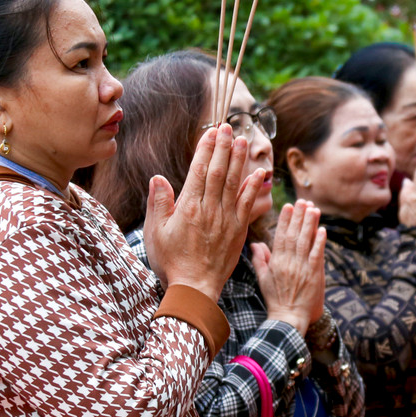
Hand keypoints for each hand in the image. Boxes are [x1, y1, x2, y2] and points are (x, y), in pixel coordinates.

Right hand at [143, 124, 264, 300]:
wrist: (195, 289)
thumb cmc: (171, 261)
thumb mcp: (156, 233)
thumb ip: (159, 203)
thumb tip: (158, 178)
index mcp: (189, 207)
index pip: (199, 170)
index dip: (207, 149)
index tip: (212, 132)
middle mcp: (210, 210)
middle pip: (219, 171)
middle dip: (224, 147)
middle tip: (230, 127)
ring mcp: (227, 220)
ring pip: (235, 184)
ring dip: (240, 161)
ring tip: (244, 141)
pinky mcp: (238, 231)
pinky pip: (248, 205)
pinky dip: (254, 188)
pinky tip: (259, 173)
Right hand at [252, 200, 325, 333]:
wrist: (288, 318)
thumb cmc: (275, 299)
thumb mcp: (263, 279)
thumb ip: (260, 260)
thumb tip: (255, 244)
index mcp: (276, 262)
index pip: (281, 236)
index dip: (285, 220)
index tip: (288, 206)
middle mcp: (289, 262)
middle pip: (294, 234)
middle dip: (299, 216)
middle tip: (303, 201)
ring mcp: (302, 268)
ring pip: (306, 241)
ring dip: (310, 224)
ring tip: (314, 209)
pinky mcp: (314, 275)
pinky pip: (317, 254)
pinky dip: (319, 241)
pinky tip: (322, 229)